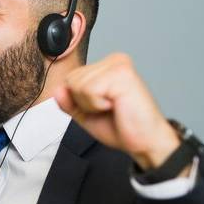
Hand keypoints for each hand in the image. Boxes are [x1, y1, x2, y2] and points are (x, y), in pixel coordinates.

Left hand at [54, 53, 182, 171]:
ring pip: (77, 85)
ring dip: (91, 104)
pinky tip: (116, 106)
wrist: (145, 142)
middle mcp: (113, 61)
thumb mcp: (86, 114)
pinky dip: (97, 104)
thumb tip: (57, 89)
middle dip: (83, 102)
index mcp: (106, 66)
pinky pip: (88, 90)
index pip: (70, 78)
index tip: (102, 107)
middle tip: (109, 109)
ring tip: (113, 107)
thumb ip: (69, 102)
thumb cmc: (122, 127)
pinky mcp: (121, 74)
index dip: (78, 101)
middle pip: (71, 80)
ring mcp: (117, 65)